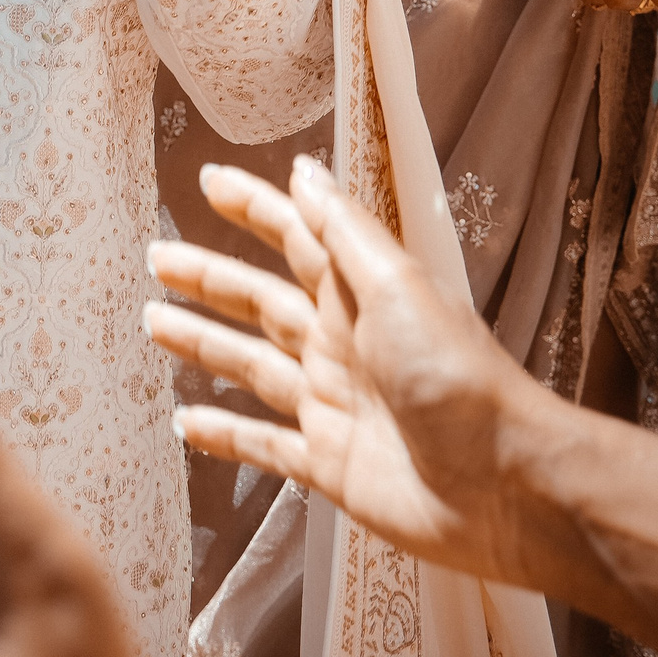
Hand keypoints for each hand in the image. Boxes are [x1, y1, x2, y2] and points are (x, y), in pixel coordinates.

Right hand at [144, 157, 551, 594]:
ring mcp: (333, 406)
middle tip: (157, 257)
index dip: (254, 207)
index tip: (209, 181)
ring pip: (252, 366)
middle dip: (210, 278)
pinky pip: (263, 444)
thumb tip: (302, 169)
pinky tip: (185, 423)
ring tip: (153, 323)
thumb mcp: (398, 284)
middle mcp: (342, 344)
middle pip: (261, 301)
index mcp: (361, 295)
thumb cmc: (459, 377)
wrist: (504, 486)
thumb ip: (344, 231)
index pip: (296, 237)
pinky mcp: (329, 465)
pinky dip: (224, 435)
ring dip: (204, 344)